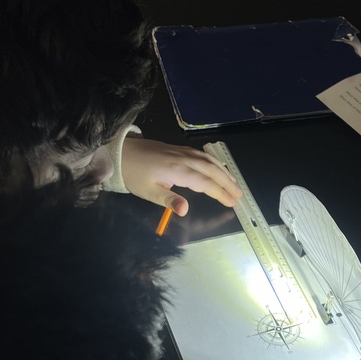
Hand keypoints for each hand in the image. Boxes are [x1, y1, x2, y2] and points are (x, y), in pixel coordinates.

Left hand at [121, 136, 242, 214]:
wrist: (121, 152)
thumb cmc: (134, 175)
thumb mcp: (148, 192)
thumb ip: (169, 200)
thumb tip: (185, 210)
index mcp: (177, 170)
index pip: (205, 182)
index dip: (219, 193)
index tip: (231, 203)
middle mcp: (183, 158)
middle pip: (211, 170)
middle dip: (227, 183)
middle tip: (239, 195)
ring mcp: (181, 152)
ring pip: (208, 160)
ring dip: (223, 171)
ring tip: (234, 183)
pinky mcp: (178, 149)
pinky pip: (202, 154)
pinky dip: (214, 162)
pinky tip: (217, 167)